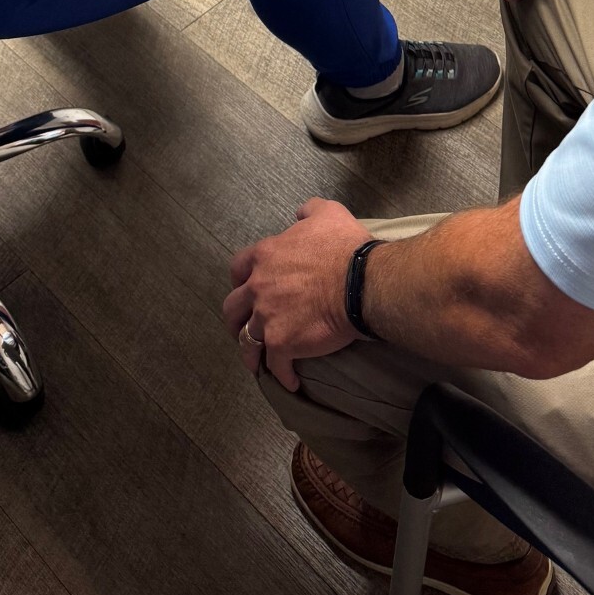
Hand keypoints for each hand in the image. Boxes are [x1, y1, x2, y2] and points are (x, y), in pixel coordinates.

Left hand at [222, 198, 367, 391]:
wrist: (360, 282)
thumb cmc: (345, 247)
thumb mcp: (327, 213)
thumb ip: (308, 211)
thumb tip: (300, 214)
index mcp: (266, 256)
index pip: (238, 268)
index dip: (240, 280)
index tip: (246, 288)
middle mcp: (259, 287)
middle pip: (233, 307)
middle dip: (235, 319)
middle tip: (242, 326)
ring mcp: (267, 317)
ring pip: (246, 340)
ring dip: (250, 352)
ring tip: (257, 362)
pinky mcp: (282, 343)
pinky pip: (275, 366)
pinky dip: (282, 376)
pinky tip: (290, 383)